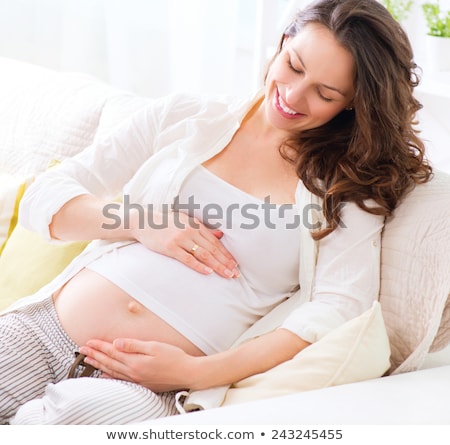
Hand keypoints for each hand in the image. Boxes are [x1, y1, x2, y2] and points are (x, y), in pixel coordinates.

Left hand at [79, 339, 199, 391]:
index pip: (112, 352)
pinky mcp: (142, 383)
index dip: (100, 346)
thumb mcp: (154, 346)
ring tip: (88, 360)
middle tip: (82, 350)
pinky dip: (110, 377)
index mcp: (135, 361)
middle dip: (95, 355)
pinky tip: (105, 375)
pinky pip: (120, 380)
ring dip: (99, 365)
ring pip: (112, 372)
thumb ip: (134, 345)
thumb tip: (117, 343)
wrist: (186, 373)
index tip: (89, 342)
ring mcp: (137, 379)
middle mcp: (133, 372)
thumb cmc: (173, 357)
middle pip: (109, 362)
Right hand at [130, 209, 238, 278]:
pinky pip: (187, 258)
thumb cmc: (166, 222)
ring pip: (203, 255)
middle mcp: (190, 231)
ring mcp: (180, 239)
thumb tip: (220, 235)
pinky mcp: (170, 247)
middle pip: (212, 249)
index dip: (226, 254)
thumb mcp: (186, 221)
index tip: (235, 264)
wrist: (144, 221)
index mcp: (195, 225)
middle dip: (225, 262)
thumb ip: (203, 229)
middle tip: (235, 273)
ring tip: (227, 275)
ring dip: (217, 266)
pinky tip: (208, 272)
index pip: (215, 242)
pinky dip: (198, 266)